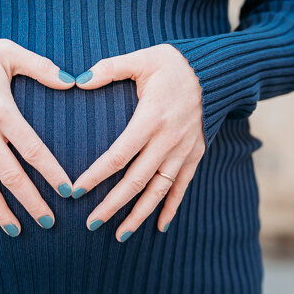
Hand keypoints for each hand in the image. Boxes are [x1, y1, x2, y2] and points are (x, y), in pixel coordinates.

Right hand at [0, 37, 76, 234]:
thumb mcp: (7, 52)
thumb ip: (41, 67)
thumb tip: (73, 80)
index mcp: (1, 111)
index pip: (33, 150)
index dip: (52, 173)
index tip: (68, 192)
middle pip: (11, 176)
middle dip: (32, 201)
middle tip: (49, 222)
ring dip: (0, 210)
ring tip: (16, 230)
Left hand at [70, 44, 205, 240]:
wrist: (216, 71)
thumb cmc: (173, 63)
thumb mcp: (141, 59)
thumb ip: (108, 69)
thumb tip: (78, 81)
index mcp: (151, 118)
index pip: (118, 155)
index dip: (96, 175)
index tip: (76, 191)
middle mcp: (169, 140)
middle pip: (136, 181)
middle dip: (113, 204)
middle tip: (90, 223)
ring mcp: (184, 150)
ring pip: (159, 190)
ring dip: (139, 214)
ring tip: (120, 235)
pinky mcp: (195, 154)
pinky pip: (182, 186)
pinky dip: (171, 207)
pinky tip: (159, 227)